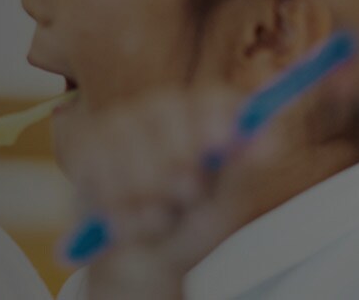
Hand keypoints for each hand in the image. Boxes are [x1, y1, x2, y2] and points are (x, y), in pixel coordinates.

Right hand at [64, 89, 262, 299]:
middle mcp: (161, 111)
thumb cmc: (191, 226)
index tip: (222, 138)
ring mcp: (119, 125)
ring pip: (131, 145)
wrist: (143, 260)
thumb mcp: (226, 204)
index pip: (212, 98)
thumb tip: (272, 137)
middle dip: (179, 156)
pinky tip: (131, 217)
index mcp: (202, 117)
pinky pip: (101, 170)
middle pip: (167, 110)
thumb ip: (244, 168)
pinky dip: (121, 204)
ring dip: (149, 193)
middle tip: (188, 192)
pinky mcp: (87, 149)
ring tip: (160, 213)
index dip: (216, 112)